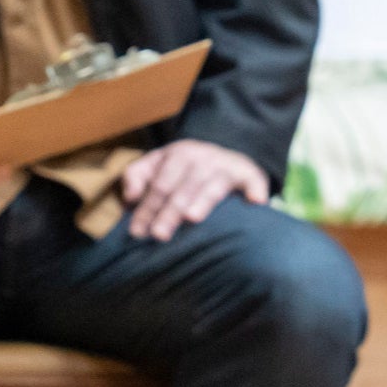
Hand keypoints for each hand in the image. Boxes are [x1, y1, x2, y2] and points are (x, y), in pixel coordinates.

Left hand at [119, 139, 270, 242]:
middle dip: (169, 212)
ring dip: (202, 201)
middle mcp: (202, 157)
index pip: (159, 185)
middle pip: (182, 189)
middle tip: (159, 235)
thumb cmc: (183, 166)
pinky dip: (255, 190)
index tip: (137, 231)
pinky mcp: (249, 172)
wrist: (224, 151)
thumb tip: (130, 197)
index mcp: (177, 154)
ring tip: (192, 218)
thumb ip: (137, 175)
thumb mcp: (157, 162)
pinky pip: (254, 181)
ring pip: (212, 188)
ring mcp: (226, 165)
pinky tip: (256, 203)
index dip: (147, 208)